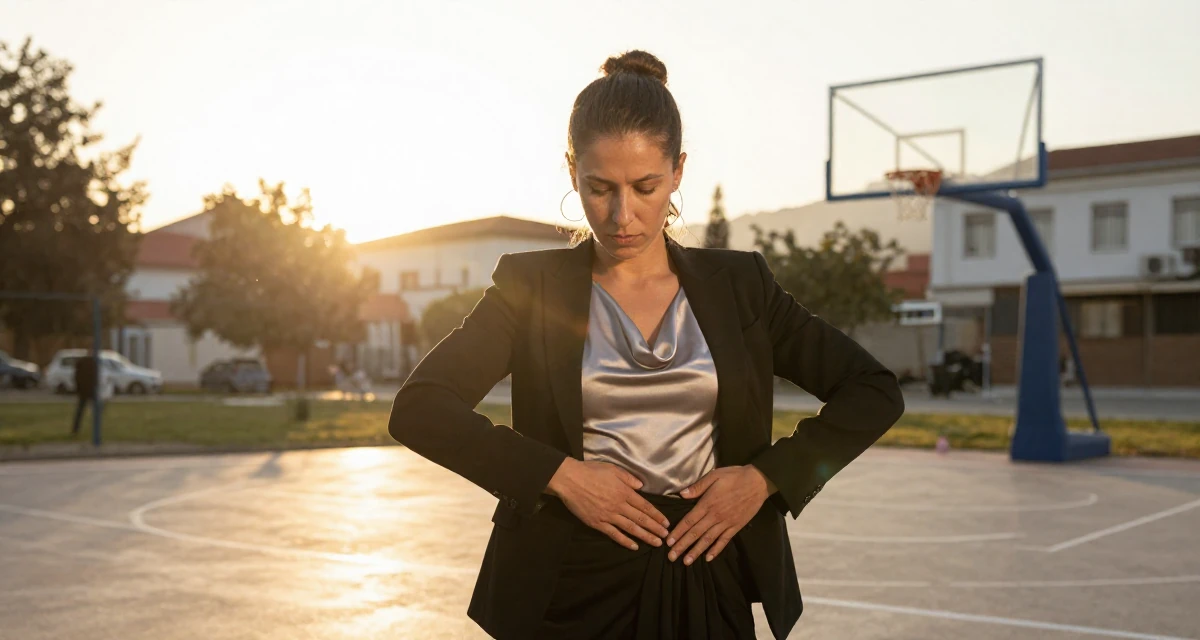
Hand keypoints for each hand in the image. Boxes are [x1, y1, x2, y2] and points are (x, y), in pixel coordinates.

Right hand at [545, 458, 670, 550]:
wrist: (570, 480)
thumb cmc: (591, 472)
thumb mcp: (613, 469)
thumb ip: (628, 478)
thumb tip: (641, 486)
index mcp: (624, 492)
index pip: (645, 506)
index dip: (657, 515)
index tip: (666, 523)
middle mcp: (619, 505)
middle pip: (641, 519)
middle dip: (655, 528)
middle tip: (666, 536)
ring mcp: (608, 516)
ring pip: (630, 528)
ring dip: (645, 536)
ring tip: (656, 543)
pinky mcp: (598, 523)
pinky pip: (614, 534)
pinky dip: (625, 541)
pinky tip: (634, 547)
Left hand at [667, 465, 772, 564]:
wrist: (758, 482)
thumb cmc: (735, 476)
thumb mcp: (714, 476)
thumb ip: (698, 486)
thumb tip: (681, 494)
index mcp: (707, 503)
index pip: (689, 521)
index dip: (678, 532)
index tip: (668, 542)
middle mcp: (715, 516)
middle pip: (696, 533)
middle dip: (682, 546)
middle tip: (671, 557)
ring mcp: (726, 523)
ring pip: (708, 540)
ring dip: (696, 551)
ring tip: (686, 562)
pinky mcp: (736, 527)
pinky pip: (724, 541)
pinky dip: (716, 550)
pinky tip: (708, 558)